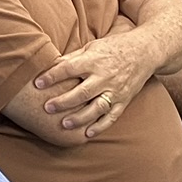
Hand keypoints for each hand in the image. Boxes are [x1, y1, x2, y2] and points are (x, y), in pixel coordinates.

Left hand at [32, 32, 158, 135]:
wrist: (144, 52)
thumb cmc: (113, 47)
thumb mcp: (92, 46)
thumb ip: (72, 57)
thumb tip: (50, 64)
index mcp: (93, 60)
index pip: (69, 68)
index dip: (52, 76)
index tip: (37, 83)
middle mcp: (104, 76)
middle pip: (82, 92)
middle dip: (64, 101)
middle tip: (47, 107)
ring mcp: (115, 90)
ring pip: (97, 107)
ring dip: (80, 117)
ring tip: (64, 124)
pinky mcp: (124, 100)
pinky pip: (112, 116)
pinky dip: (100, 126)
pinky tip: (87, 134)